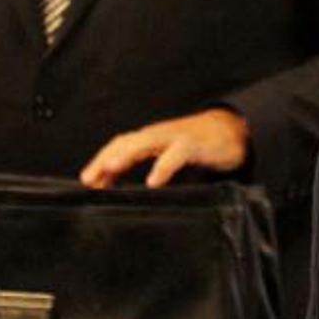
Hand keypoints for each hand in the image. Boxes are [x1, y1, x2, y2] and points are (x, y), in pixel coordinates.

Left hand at [79, 107, 249, 188]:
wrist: (232, 129)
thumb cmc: (197, 145)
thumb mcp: (169, 156)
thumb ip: (149, 168)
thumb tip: (129, 188)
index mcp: (150, 140)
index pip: (119, 146)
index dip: (101, 161)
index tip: (86, 180)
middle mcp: (158, 135)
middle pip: (125, 142)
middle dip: (105, 159)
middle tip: (89, 178)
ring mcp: (175, 137)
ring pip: (145, 142)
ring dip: (125, 155)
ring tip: (109, 169)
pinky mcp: (194, 145)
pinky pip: (176, 154)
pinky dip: (163, 166)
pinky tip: (153, 181)